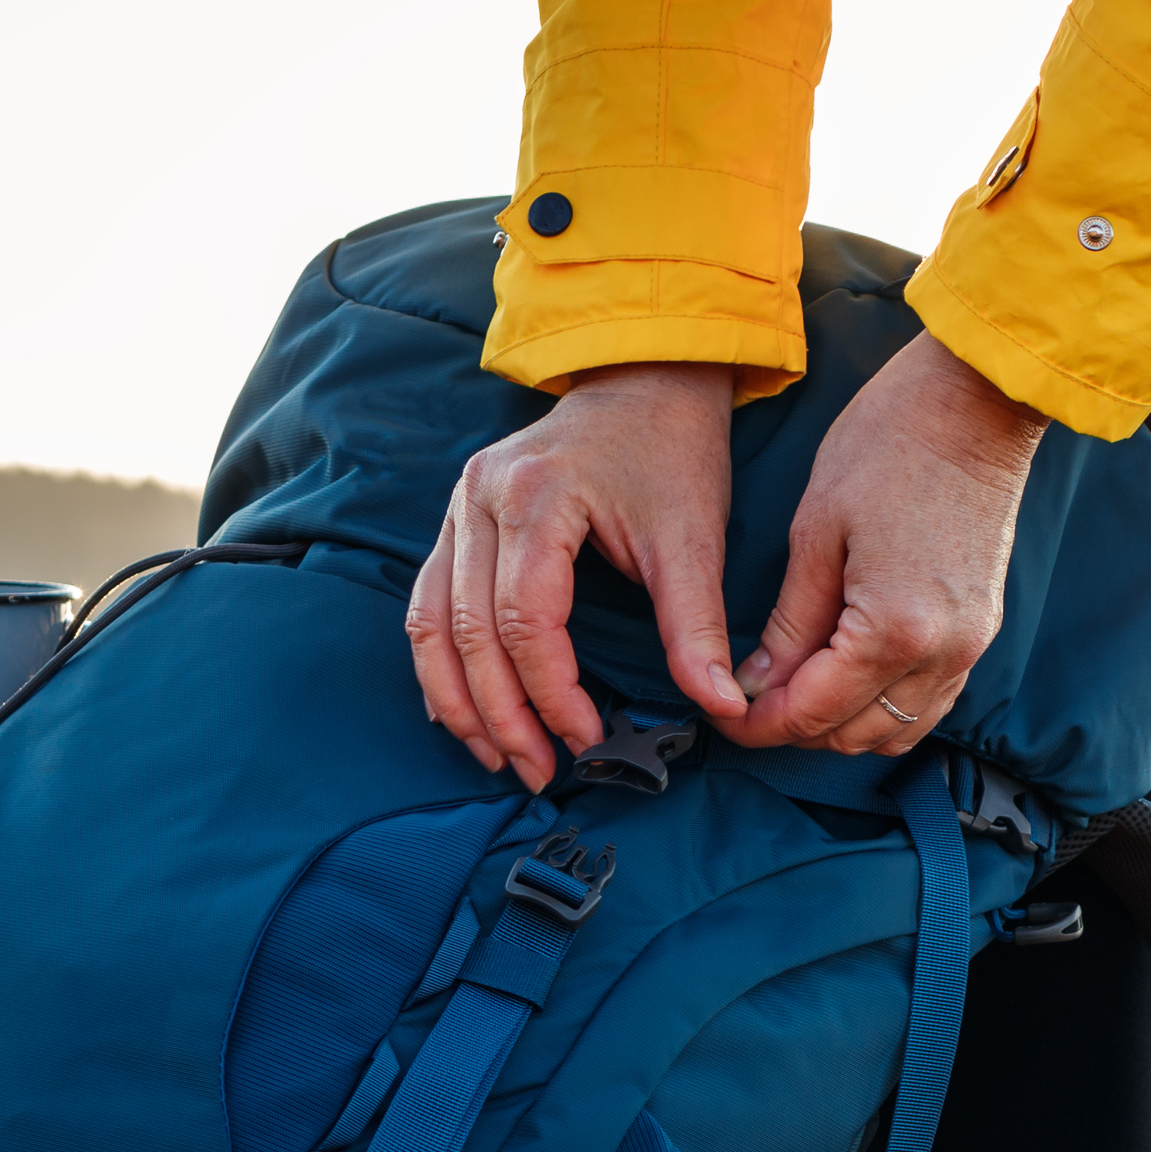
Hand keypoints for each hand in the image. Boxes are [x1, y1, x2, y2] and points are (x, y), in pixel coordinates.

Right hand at [407, 362, 738, 789]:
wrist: (644, 380)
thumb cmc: (670, 452)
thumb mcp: (694, 537)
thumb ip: (697, 625)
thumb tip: (722, 707)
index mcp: (535, 496)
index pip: (527, 622)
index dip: (551, 693)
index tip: (587, 740)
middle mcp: (480, 498)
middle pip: (470, 632)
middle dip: (501, 715)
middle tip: (537, 771)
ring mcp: (457, 506)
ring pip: (431, 624)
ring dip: (459, 700)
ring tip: (496, 756)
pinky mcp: (455, 519)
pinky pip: (428, 603)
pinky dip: (440, 663)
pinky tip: (462, 710)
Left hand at [730, 330, 1046, 757]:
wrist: (976, 402)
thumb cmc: (890, 444)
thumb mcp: (816, 531)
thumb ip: (790, 622)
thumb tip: (758, 683)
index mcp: (892, 631)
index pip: (812, 712)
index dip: (758, 724)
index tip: (724, 715)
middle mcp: (939, 655)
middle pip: (853, 734)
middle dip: (796, 728)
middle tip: (751, 700)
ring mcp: (969, 647)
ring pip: (896, 731)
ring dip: (842, 724)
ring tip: (795, 689)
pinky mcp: (981, 630)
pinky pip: (929, 702)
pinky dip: (884, 705)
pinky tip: (848, 675)